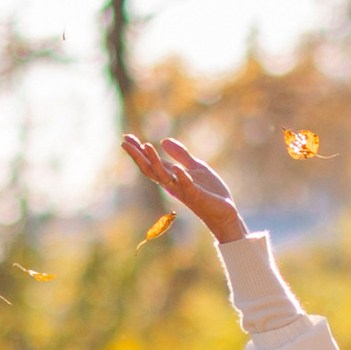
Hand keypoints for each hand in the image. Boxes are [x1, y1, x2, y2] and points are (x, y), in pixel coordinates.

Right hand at [121, 133, 247, 243]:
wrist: (225, 212)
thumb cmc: (210, 191)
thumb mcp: (196, 167)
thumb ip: (181, 155)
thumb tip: (163, 140)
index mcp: (173, 176)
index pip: (152, 162)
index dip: (139, 150)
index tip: (126, 137)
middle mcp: (174, 184)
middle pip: (151, 169)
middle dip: (138, 156)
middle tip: (125, 142)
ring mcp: (184, 190)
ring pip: (164, 176)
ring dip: (155, 161)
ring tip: (146, 146)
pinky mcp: (197, 196)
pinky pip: (187, 187)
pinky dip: (182, 178)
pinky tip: (176, 168)